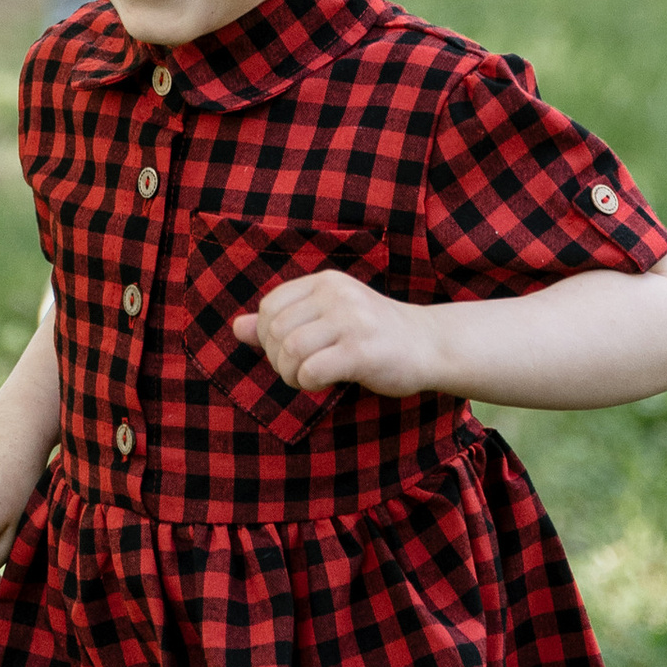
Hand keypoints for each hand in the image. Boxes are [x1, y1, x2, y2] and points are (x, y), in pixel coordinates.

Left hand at [232, 271, 441, 401]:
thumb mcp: (327, 319)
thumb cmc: (375, 335)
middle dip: (277, 360)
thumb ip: (284, 322)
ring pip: (289, 350)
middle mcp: (336, 294)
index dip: (268, 336)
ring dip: (290, 375)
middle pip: (275, 330)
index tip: (289, 353)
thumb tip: (237, 328)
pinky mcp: (362, 350)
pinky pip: (311, 370)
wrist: (430, 345)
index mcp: (325, 282)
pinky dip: (308, 384)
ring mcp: (351, 320)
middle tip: (299, 371)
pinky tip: (325, 384)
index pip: (270, 305)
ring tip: (308, 379)